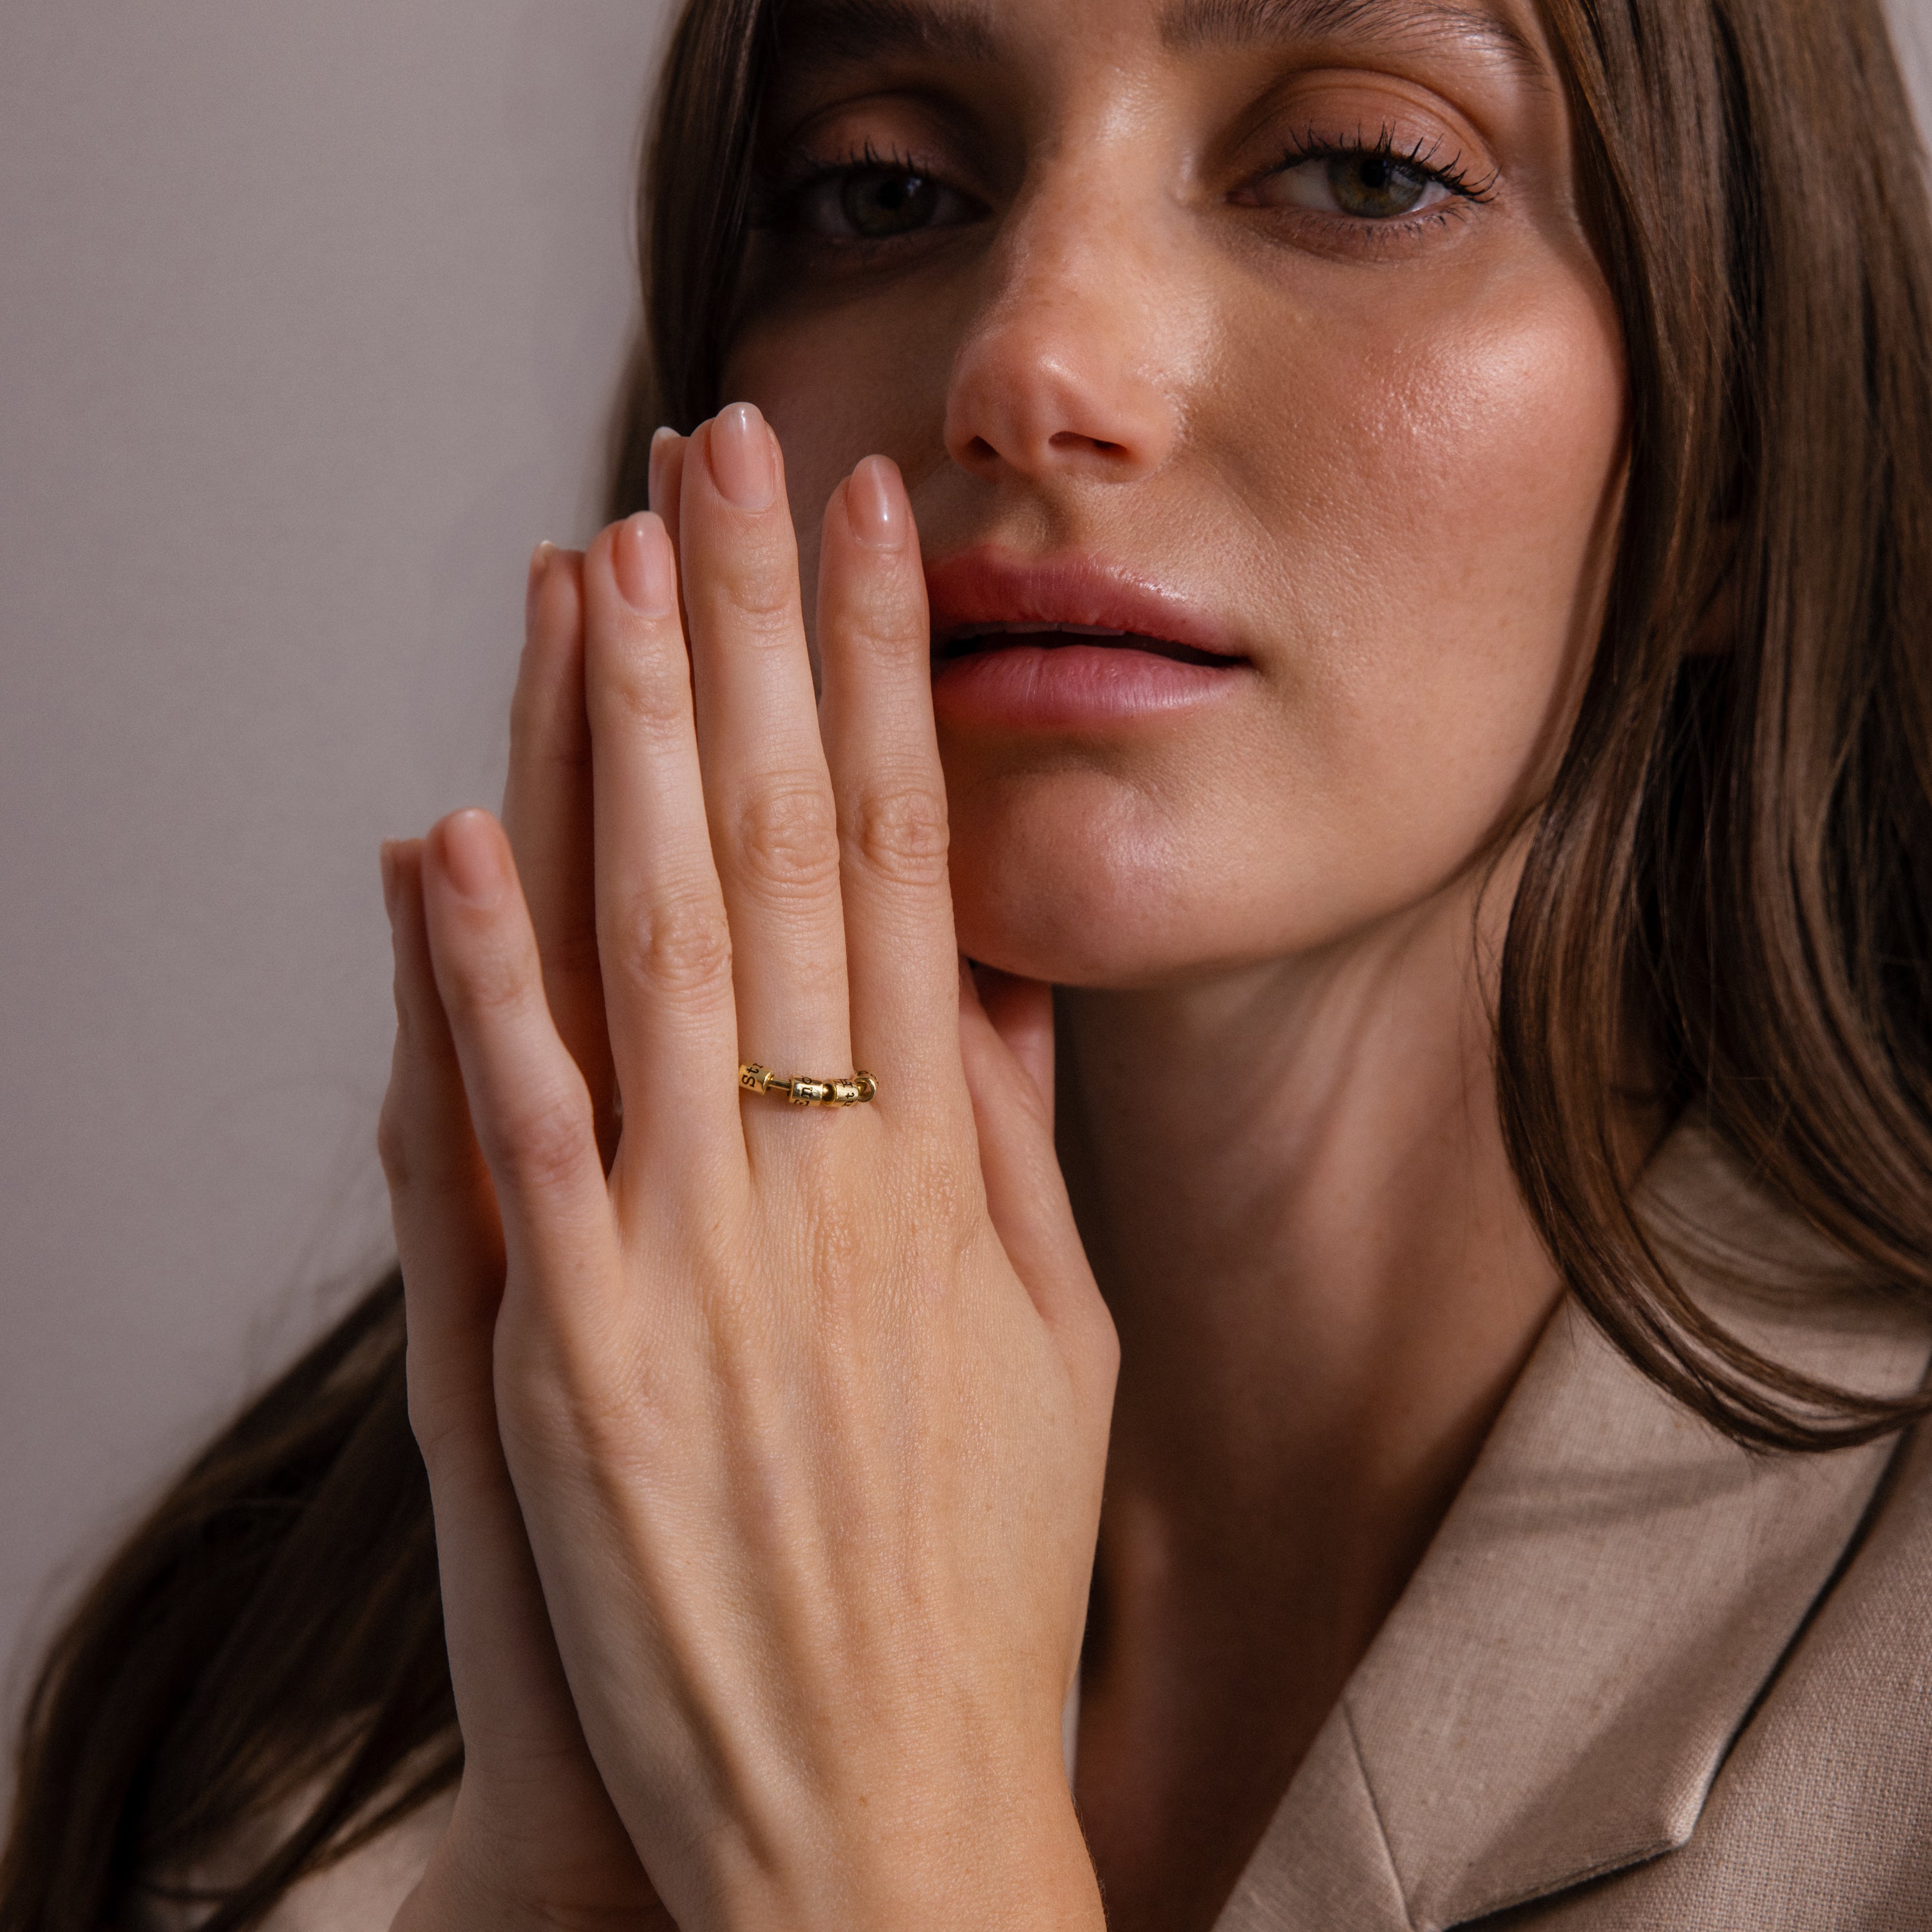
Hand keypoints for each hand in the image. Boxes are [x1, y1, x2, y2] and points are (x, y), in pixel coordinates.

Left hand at [390, 403, 1116, 1931]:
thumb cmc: (979, 1574)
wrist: (886, 1804)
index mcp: (955, 1169)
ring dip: (623, 739)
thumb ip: (1025, 1142)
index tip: (871, 529)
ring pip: (657, 945)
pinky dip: (478, 977)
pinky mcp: (582, 1355)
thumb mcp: (1060, 1340)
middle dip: (754, 632)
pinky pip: (520, 1132)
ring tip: (603, 562)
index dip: (891, 675)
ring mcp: (699, 1260)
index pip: (920, 857)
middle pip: (789, 852)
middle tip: (727, 454)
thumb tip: (1005, 965)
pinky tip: (441, 831)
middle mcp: (833, 1182)